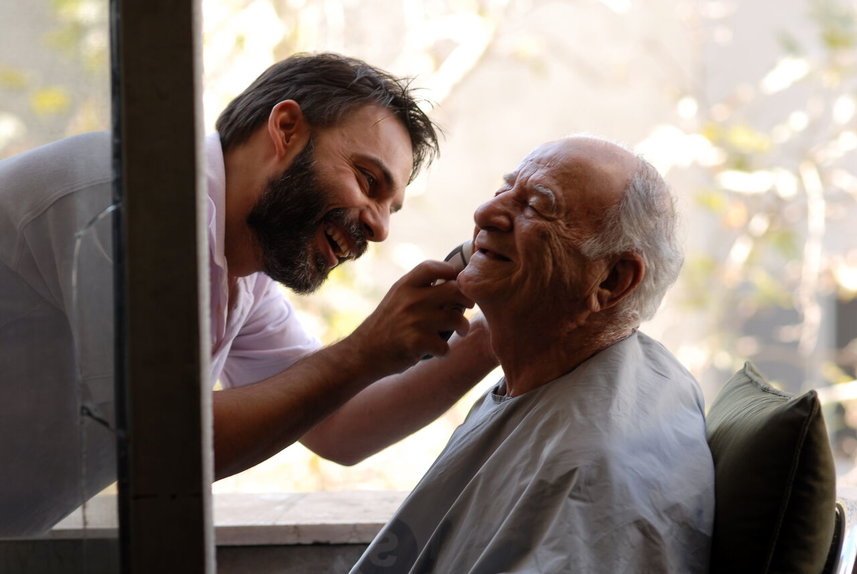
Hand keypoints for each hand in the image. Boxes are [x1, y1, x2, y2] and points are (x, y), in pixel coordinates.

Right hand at [347, 260, 474, 374]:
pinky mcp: (416, 342)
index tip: (458, 282)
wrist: (362, 353)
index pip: (433, 267)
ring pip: (456, 318)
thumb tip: (454, 280)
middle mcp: (410, 299)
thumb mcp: (397, 298)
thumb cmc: (386, 325)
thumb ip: (419, 288)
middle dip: (468, 298)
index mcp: (405, 285)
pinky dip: (445, 351)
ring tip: (461, 330)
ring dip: (463, 326)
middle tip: (470, 306)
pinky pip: (445, 345)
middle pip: (454, 289)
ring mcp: (414, 320)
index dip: (451, 271)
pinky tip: (439, 351)